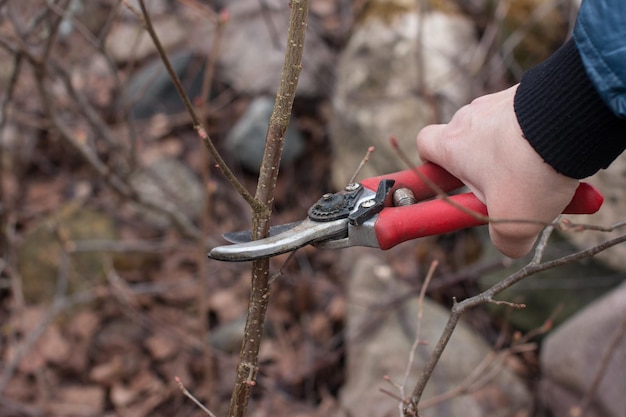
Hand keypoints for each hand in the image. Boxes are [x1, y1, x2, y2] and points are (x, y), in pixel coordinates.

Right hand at [416, 85, 578, 257]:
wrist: (570, 120)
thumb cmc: (528, 172)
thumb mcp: (513, 224)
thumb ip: (504, 242)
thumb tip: (511, 246)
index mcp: (452, 146)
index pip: (424, 145)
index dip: (432, 164)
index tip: (451, 181)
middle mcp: (470, 118)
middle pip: (465, 141)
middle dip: (484, 166)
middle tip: (508, 188)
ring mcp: (499, 101)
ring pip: (499, 131)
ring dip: (514, 152)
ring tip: (543, 173)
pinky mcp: (529, 93)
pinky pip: (527, 119)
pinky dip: (539, 137)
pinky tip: (560, 155)